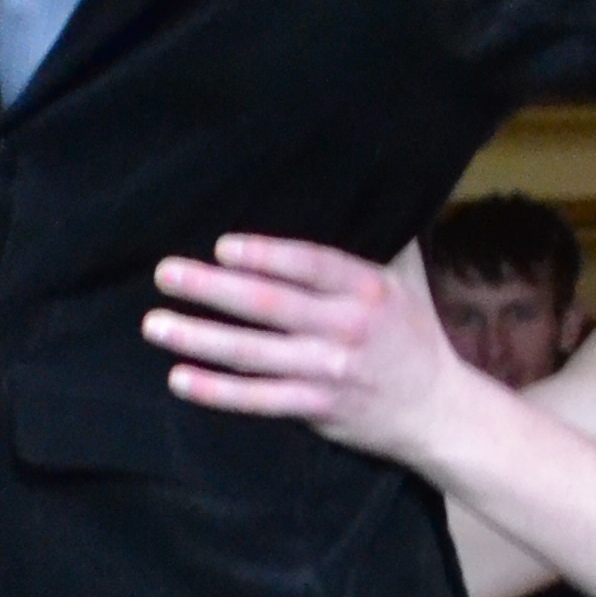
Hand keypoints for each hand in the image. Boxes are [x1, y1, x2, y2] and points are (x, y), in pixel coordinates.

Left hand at [147, 234, 480, 470]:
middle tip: (165, 274)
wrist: (439, 412)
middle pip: (269, 305)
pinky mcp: (318, 408)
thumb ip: (379, 239)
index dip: (265, 254)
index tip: (221, 247)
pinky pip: (258, 399)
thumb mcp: (406, 280)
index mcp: (368, 288)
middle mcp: (348, 328)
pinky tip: (179, 379)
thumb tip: (356, 184)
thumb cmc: (415, 337)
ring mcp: (330, 371)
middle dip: (212, 288)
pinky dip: (217, 391)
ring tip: (156, 324)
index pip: (309, 264)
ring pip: (253, 353)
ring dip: (199, 338)